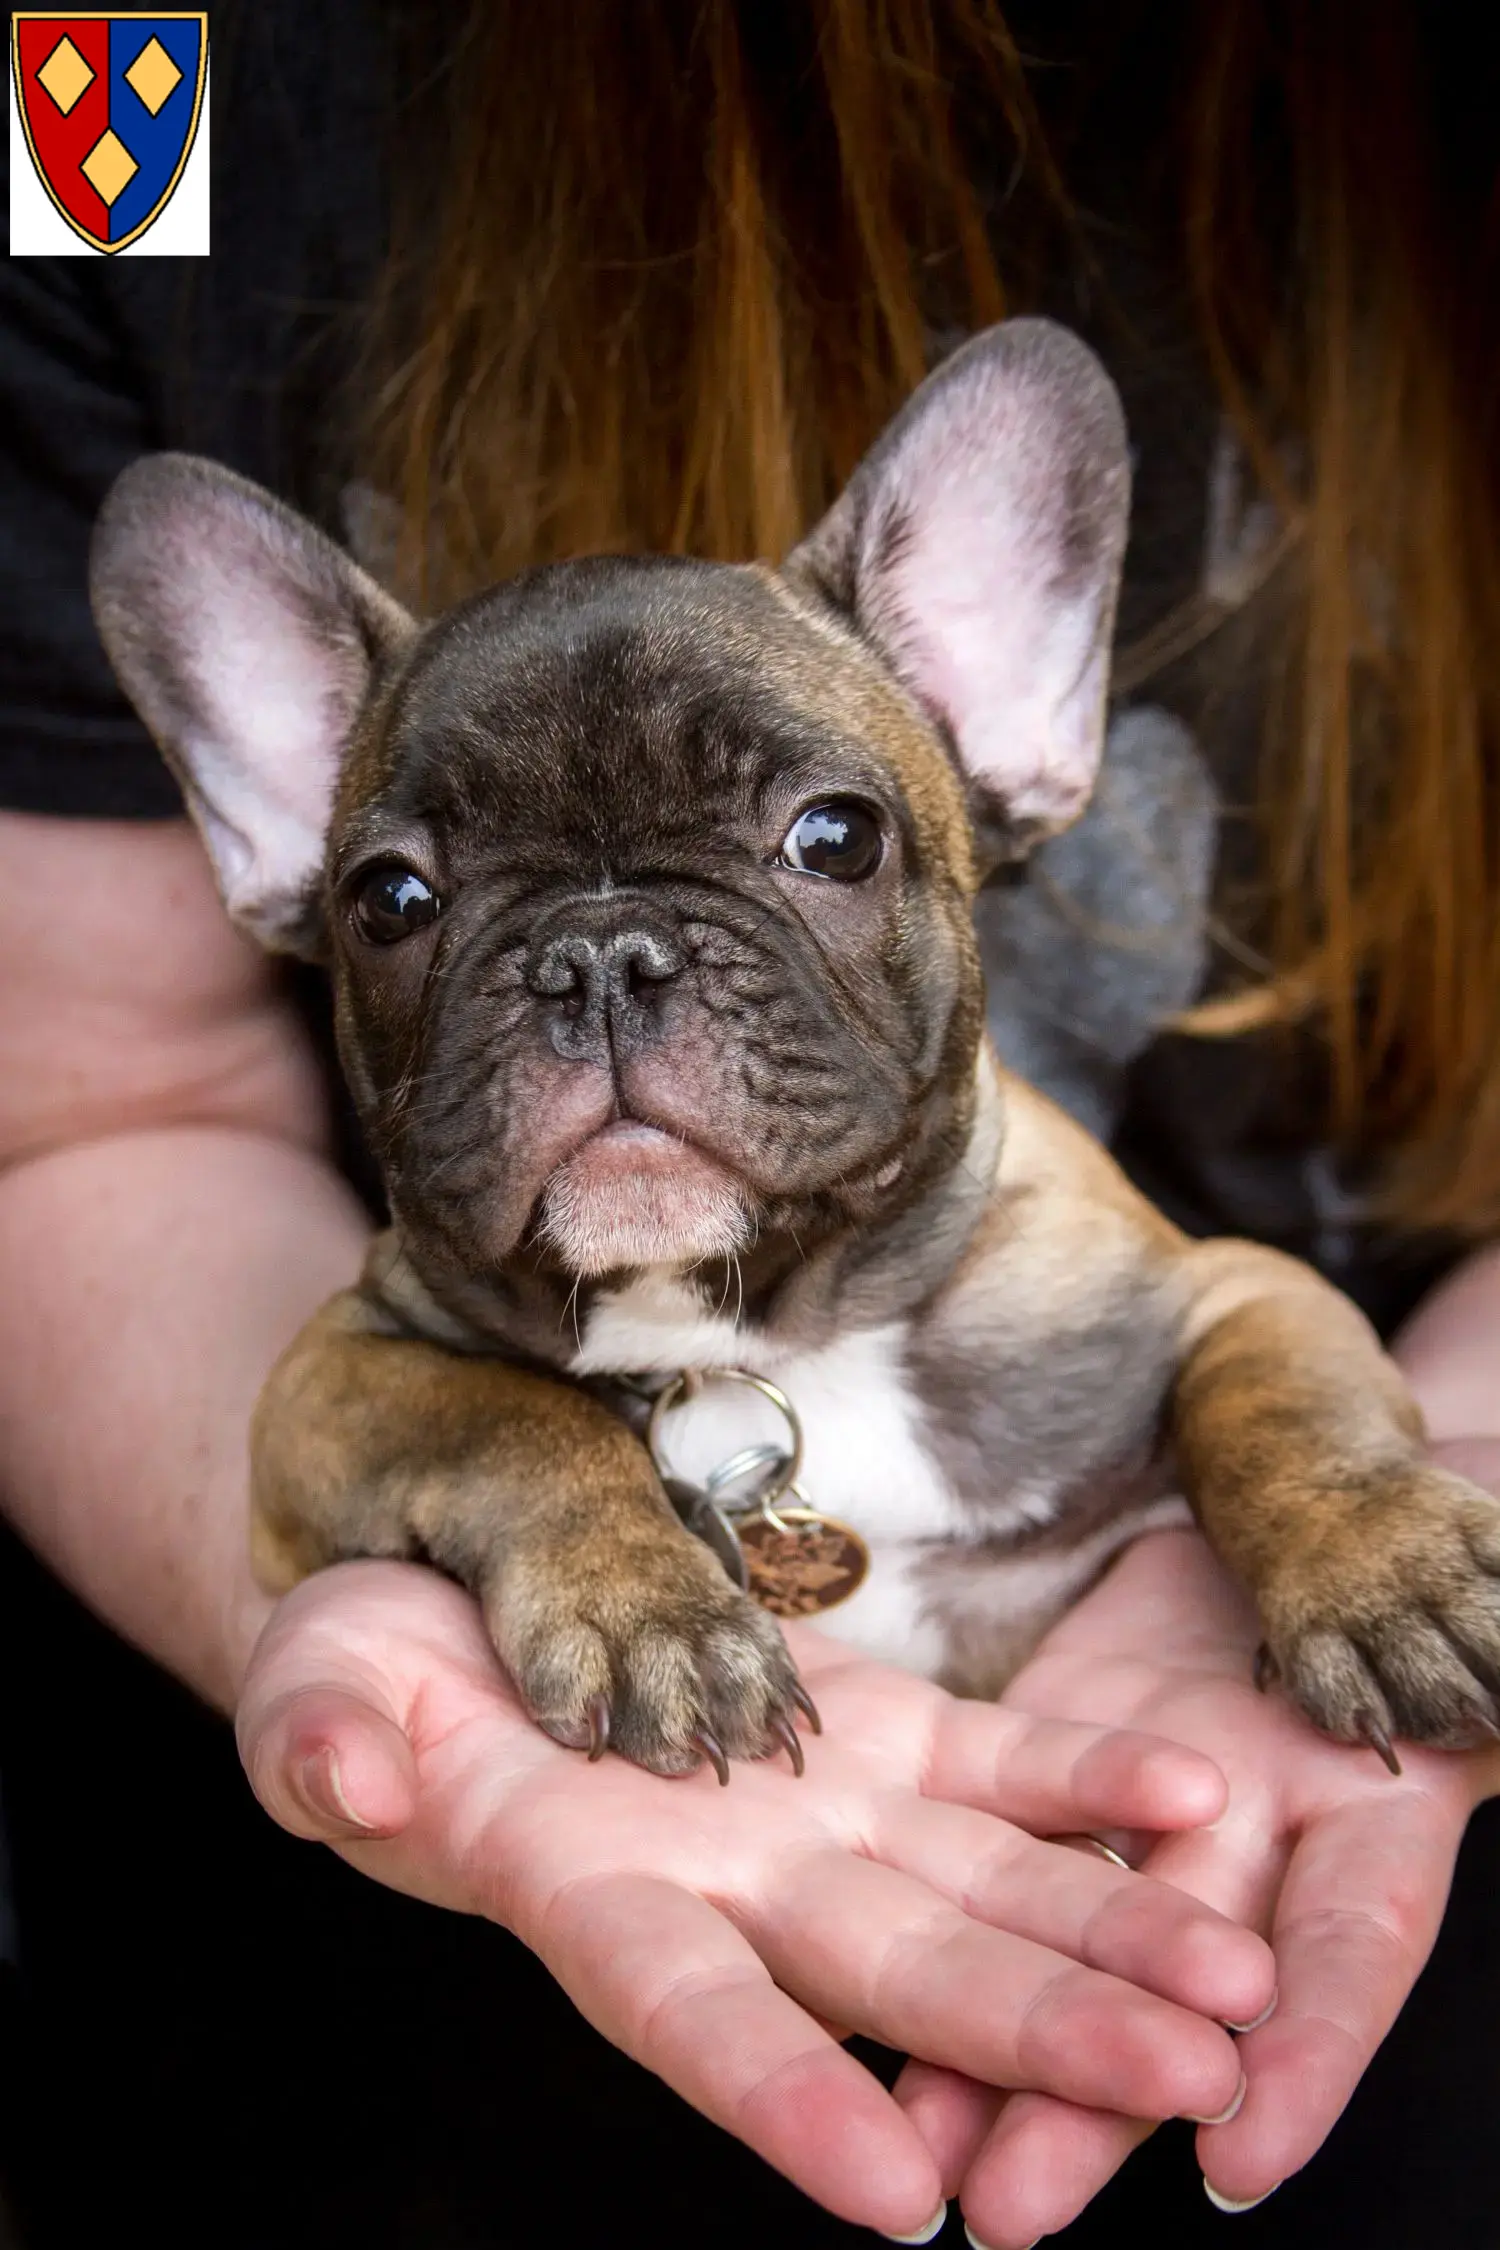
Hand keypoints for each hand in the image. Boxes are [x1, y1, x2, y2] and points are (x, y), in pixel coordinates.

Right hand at [236, 1557, 1274, 2236]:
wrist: (474, 1611)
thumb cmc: (367, 1672)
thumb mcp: (312, 1692)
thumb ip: (320, 1739)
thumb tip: (351, 1772)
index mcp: (582, 1895)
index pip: (689, 2014)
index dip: (781, 2098)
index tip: (898, 2193)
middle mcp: (727, 1883)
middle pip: (893, 1976)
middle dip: (1037, 2036)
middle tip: (1187, 2088)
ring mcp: (816, 1811)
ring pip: (981, 1892)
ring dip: (1114, 1936)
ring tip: (1243, 1988)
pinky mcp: (874, 1730)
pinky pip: (996, 1768)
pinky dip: (1088, 1789)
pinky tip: (1192, 1804)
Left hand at [903, 1512, 1499, 2248]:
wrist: (1300, 1497)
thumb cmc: (1405, 1562)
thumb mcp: (1458, 1623)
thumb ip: (1482, 1680)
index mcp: (1377, 1812)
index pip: (1352, 1947)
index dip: (1308, 2053)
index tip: (1241, 2157)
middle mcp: (1263, 1841)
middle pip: (1183, 1989)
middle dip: (1102, 2096)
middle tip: (1013, 2208)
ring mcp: (1158, 1812)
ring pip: (1080, 1943)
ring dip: (1000, 2049)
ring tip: (924, 2150)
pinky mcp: (1055, 1759)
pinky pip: (1008, 1848)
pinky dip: (953, 1928)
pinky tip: (883, 2022)